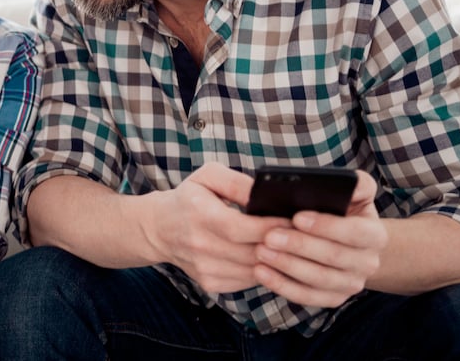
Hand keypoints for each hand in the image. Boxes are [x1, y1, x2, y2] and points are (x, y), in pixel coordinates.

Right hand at [146, 163, 289, 292]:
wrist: (159, 228)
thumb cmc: (189, 198)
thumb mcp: (208, 176)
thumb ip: (237, 182)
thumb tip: (265, 194)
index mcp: (200, 215)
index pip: (242, 228)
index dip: (271, 227)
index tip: (293, 220)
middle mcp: (200, 246)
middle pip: (252, 252)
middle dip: (281, 244)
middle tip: (300, 234)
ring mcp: (205, 269)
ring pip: (254, 271)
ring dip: (275, 260)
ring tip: (288, 245)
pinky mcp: (210, 283)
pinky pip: (247, 281)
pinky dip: (262, 270)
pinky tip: (267, 256)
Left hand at [252, 169, 387, 307]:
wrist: (350, 244)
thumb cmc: (343, 211)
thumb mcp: (354, 193)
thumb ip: (355, 183)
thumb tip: (350, 180)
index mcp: (375, 234)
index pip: (355, 232)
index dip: (326, 225)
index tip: (297, 217)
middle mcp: (368, 263)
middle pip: (333, 257)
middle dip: (299, 246)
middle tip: (269, 236)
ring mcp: (351, 284)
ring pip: (318, 279)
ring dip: (287, 266)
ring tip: (261, 251)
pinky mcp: (333, 299)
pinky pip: (307, 297)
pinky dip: (282, 285)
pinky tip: (261, 271)